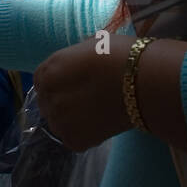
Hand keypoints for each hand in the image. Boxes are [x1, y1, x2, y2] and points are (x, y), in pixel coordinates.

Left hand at [32, 35, 137, 150]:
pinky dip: (85, 135)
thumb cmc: (122, 56)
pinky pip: (73, 139)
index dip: (57, 83)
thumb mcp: (91, 45)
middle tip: (86, 100)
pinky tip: (101, 124)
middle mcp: (48, 96)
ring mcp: (60, 121)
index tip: (71, 85)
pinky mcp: (74, 141)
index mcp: (49, 71)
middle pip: (48, 103)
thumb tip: (78, 63)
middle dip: (63, 101)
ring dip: (71, 120)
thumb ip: (75, 58)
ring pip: (59, 123)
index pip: (40, 81)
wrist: (145, 83)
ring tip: (95, 113)